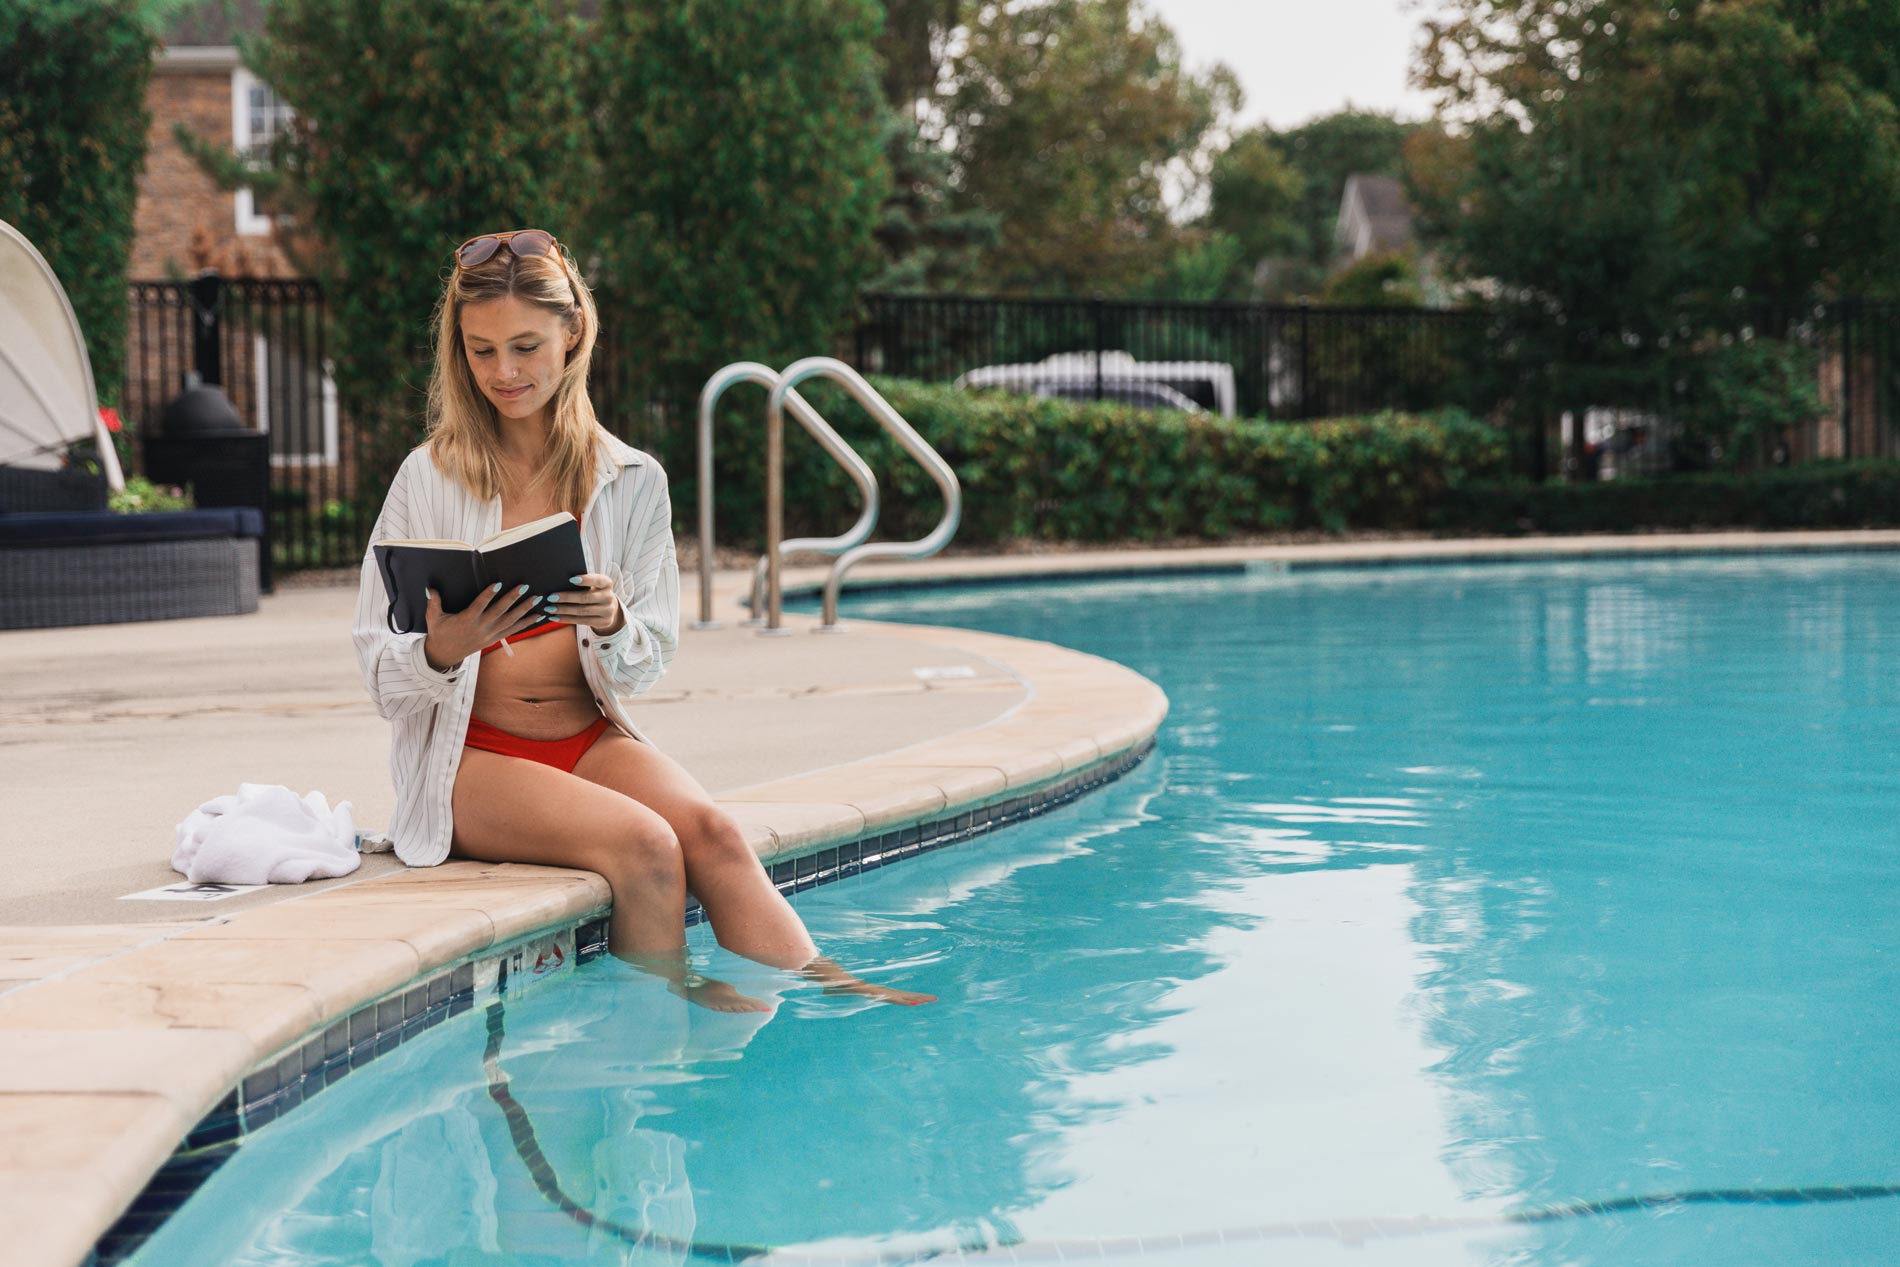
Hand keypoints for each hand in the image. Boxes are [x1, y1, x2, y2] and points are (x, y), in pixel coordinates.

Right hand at [421, 583, 546, 670]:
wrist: (445, 655)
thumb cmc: (439, 633)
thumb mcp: (433, 618)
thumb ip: (434, 603)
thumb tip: (430, 588)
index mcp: (466, 620)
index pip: (479, 605)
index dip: (488, 595)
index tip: (497, 583)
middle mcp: (481, 628)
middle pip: (499, 612)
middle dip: (513, 599)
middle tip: (525, 587)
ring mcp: (490, 634)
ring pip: (510, 621)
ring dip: (524, 609)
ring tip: (537, 598)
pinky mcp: (494, 639)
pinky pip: (514, 630)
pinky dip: (527, 623)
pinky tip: (538, 616)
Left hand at [545, 573, 624, 634]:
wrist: (609, 608)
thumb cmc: (594, 592)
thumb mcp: (593, 585)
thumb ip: (582, 583)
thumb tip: (558, 583)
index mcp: (607, 584)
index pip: (597, 580)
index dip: (585, 579)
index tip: (571, 579)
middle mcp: (609, 597)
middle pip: (586, 598)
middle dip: (567, 597)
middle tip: (551, 597)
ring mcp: (608, 611)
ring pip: (582, 611)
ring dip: (564, 610)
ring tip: (550, 608)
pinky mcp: (603, 622)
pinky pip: (582, 621)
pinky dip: (567, 619)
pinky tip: (555, 617)